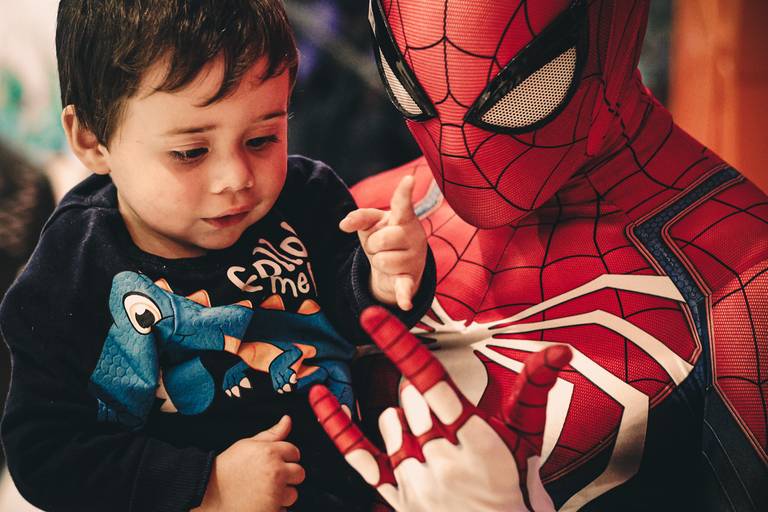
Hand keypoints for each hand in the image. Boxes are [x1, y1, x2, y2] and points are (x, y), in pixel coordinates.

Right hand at [193, 415, 304, 511]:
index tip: (274, 462)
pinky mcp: (271, 510)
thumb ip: (272, 433)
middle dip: (288, 476)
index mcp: (271, 453)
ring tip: (263, 492)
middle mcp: (276, 472)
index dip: (285, 457)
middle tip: (270, 478)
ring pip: (293, 494)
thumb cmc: (228, 468)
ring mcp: (274, 493)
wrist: (210, 492)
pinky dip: (275, 508)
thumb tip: (288, 419)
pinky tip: (260, 503)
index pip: (294, 452)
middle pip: (299, 473)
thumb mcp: (248, 445)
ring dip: (282, 494)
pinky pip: (284, 510)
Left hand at [309, 307, 570, 511]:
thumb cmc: (515, 488)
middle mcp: (439, 458)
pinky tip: (318, 396)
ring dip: (403, 418)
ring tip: (431, 439)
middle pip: (409, 399)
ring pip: (388, 422)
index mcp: (474, 439)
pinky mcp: (394, 495)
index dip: (400, 345)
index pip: (430, 381)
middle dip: (422, 395)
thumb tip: (559, 350)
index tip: (373, 317)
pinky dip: (335, 423)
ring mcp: (413, 479)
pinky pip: (355, 455)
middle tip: (444, 417)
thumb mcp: (528, 438)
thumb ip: (535, 388)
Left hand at [340, 175, 426, 310]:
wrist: (398, 266)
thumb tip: (344, 224)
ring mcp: (414, 258)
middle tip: (382, 246)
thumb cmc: (385, 237)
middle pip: (380, 240)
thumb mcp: (371, 224)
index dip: (404, 192)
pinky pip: (405, 287)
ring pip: (383, 260)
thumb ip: (358, 217)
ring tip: (388, 259)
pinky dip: (403, 295)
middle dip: (374, 245)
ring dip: (379, 262)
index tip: (409, 179)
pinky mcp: (410, 279)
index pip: (403, 204)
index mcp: (403, 218)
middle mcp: (413, 236)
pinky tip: (405, 303)